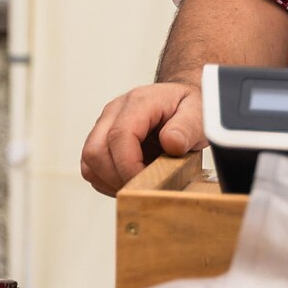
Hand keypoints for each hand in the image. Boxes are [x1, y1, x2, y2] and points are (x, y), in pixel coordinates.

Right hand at [79, 82, 206, 196]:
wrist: (179, 100)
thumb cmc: (187, 107)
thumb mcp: (198, 113)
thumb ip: (187, 127)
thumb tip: (171, 143)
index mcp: (138, 102)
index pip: (119, 136)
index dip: (129, 166)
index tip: (148, 183)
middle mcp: (114, 112)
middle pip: (95, 150)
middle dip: (118, 177)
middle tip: (145, 187)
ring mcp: (104, 125)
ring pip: (89, 161)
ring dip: (111, 180)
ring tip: (139, 183)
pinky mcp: (101, 140)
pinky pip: (91, 167)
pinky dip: (108, 181)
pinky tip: (130, 179)